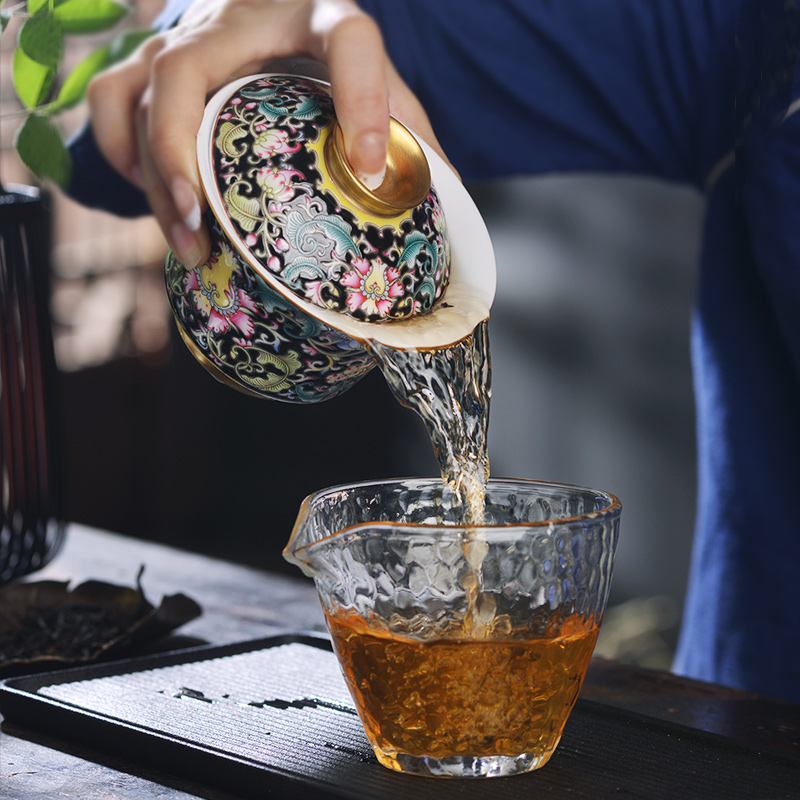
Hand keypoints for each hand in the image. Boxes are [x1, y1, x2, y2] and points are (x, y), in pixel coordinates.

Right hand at [87, 0, 449, 268]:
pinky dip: (119, 152)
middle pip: (186, 71)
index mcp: (322, 16)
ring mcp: (186, 34)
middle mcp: (242, 17)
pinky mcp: (151, 55)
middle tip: (203, 228)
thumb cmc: (332, 62)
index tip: (368, 170)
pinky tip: (151, 195)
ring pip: (139, 95)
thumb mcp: (383, 91)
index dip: (362, 101)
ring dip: (151, 176)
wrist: (271, 10)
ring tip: (188, 242)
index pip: (349, 42)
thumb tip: (443, 214)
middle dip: (181, 157)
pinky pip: (112, 100)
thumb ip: (410, 140)